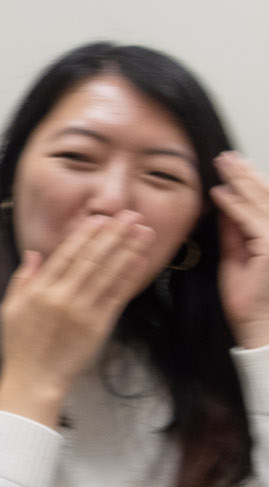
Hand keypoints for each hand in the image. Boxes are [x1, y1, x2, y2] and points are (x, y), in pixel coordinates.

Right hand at [0, 212, 154, 427]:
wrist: (34, 381)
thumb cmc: (20, 347)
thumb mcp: (11, 309)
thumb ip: (22, 279)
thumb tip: (35, 254)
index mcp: (39, 291)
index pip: (66, 254)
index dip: (86, 235)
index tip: (100, 218)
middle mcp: (62, 297)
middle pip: (92, 258)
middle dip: (113, 234)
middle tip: (130, 216)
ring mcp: (82, 312)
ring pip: (108, 272)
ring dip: (127, 249)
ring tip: (143, 231)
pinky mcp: (98, 327)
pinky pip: (117, 296)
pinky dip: (129, 276)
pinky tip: (140, 260)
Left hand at [212, 152, 268, 349]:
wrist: (260, 329)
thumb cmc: (251, 301)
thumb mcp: (239, 258)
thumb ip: (234, 231)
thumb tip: (225, 204)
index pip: (267, 202)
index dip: (251, 181)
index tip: (232, 167)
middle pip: (268, 196)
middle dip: (246, 174)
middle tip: (226, 157)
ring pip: (261, 202)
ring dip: (241, 181)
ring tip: (223, 165)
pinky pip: (251, 221)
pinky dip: (235, 206)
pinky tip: (220, 194)